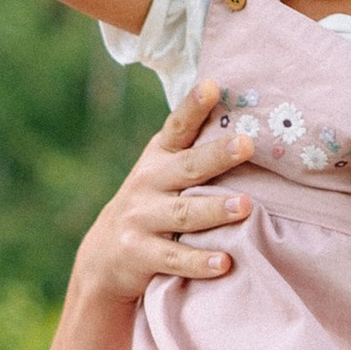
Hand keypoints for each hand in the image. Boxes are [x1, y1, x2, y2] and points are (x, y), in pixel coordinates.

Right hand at [73, 80, 251, 305]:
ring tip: (246, 206)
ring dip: (215, 210)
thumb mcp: (162, 174)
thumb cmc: (151, 206)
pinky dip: (198, 262)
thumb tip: (246, 125)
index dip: (193, 106)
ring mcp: (141, 219)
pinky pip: (174, 258)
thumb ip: (192, 153)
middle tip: (247, 145)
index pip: (178, 128)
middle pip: (187, 168)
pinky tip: (224, 263)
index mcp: (159, 158)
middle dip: (216, 156)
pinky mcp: (139, 254)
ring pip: (183, 214)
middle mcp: (148, 183)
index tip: (212, 86)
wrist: (104, 257)